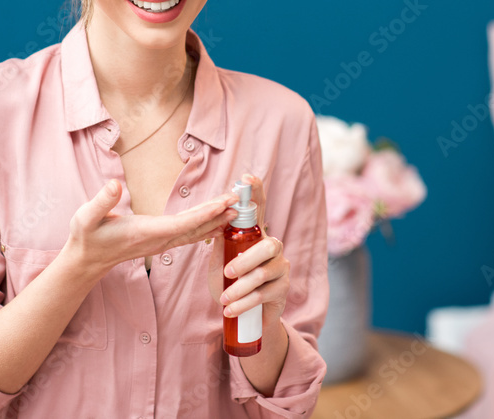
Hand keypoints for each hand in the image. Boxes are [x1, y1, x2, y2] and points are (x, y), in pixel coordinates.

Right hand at [63, 179, 237, 273]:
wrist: (87, 260)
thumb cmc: (86, 236)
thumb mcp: (86, 216)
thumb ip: (101, 202)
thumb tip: (114, 185)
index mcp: (146, 232)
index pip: (182, 224)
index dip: (205, 214)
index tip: (224, 204)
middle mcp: (159, 239)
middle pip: (196, 228)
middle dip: (219, 214)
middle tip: (240, 200)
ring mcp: (161, 242)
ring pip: (195, 232)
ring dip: (216, 220)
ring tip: (237, 208)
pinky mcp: (161, 240)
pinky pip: (189, 234)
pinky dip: (206, 225)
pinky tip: (220, 222)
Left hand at [207, 174, 289, 326]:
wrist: (248, 315)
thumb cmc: (233, 283)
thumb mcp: (222, 259)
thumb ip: (221, 239)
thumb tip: (211, 217)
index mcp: (257, 236)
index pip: (260, 210)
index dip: (256, 192)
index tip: (247, 177)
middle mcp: (273, 248)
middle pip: (267, 246)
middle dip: (245, 260)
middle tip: (227, 272)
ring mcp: (281, 268)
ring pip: (263, 273)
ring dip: (240, 288)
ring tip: (224, 298)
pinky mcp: (282, 289)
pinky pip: (263, 294)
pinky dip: (243, 303)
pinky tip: (229, 309)